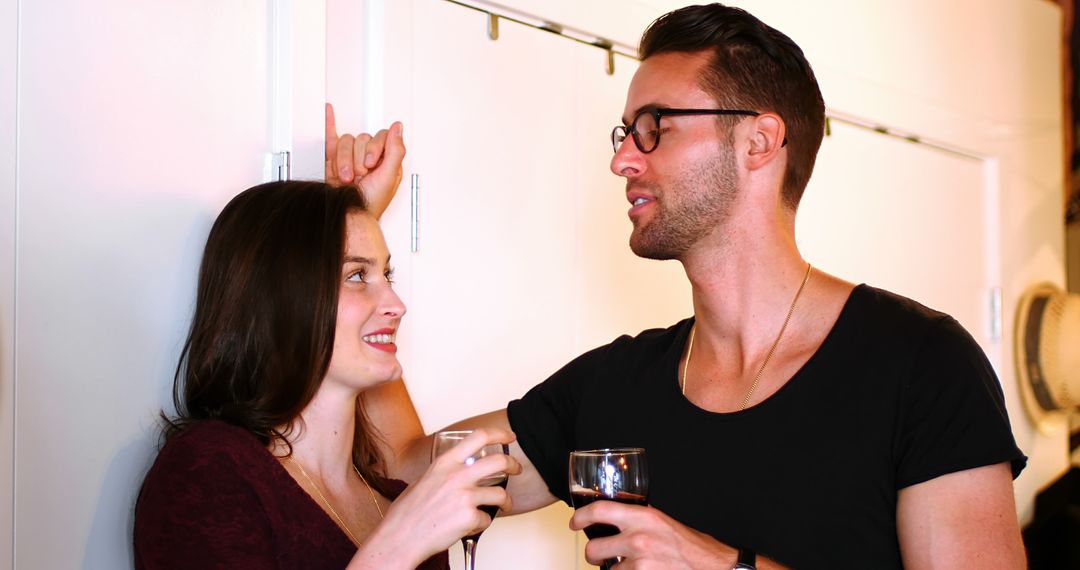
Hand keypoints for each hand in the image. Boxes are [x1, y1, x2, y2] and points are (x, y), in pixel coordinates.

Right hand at [325, 103, 405, 218]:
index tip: (371, 164)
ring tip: (347, 177)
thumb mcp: (388, 178)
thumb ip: (395, 151)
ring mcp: (352, 157)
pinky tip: (330, 112)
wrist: (349, 215)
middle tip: (359, 175)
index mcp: (386, 160)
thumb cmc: (369, 203)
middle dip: (358, 159)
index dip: (374, 148)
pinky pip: (333, 137)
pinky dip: (330, 124)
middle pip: (362, 138)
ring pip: (346, 141)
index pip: (381, 136)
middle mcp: (370, 157)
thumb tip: (398, 127)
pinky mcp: (335, 159)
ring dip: (344, 161)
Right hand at [365, 428, 521, 566]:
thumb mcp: (423, 481)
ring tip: (503, 506)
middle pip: (499, 461)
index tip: (510, 436)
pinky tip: (470, 526)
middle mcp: (456, 476)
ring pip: (500, 493)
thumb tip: (459, 470)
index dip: (499, 434)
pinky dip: (482, 524)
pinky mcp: (469, 517)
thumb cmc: (406, 514)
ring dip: (506, 501)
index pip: (479, 437)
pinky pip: (487, 519)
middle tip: (517, 469)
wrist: (399, 539)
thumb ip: (443, 473)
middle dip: (513, 464)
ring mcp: (464, 496)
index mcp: (444, 463)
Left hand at [570, 501, 737, 568]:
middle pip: (593, 548)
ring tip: (629, 567)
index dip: (581, 516)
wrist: (713, 567)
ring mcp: (639, 563)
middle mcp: (639, 539)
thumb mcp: (663, 523)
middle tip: (598, 555)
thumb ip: (640, 520)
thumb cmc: (691, 547)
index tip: (574, 522)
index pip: (600, 510)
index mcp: (644, 517)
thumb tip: (618, 518)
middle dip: (592, 555)